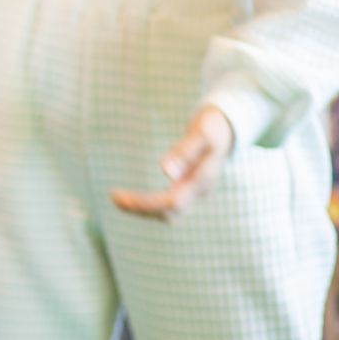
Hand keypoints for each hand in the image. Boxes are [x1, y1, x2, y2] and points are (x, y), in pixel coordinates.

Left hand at [110, 105, 235, 221]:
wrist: (224, 129)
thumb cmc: (212, 127)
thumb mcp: (203, 132)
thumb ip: (185, 151)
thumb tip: (165, 171)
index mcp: (204, 179)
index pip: (173, 202)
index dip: (146, 203)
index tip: (119, 194)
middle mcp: (200, 191)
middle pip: (169, 212)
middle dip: (141, 208)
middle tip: (114, 196)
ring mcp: (195, 192)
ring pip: (167, 212)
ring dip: (142, 208)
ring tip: (117, 198)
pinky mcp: (187, 189)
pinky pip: (166, 204)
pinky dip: (147, 204)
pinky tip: (130, 197)